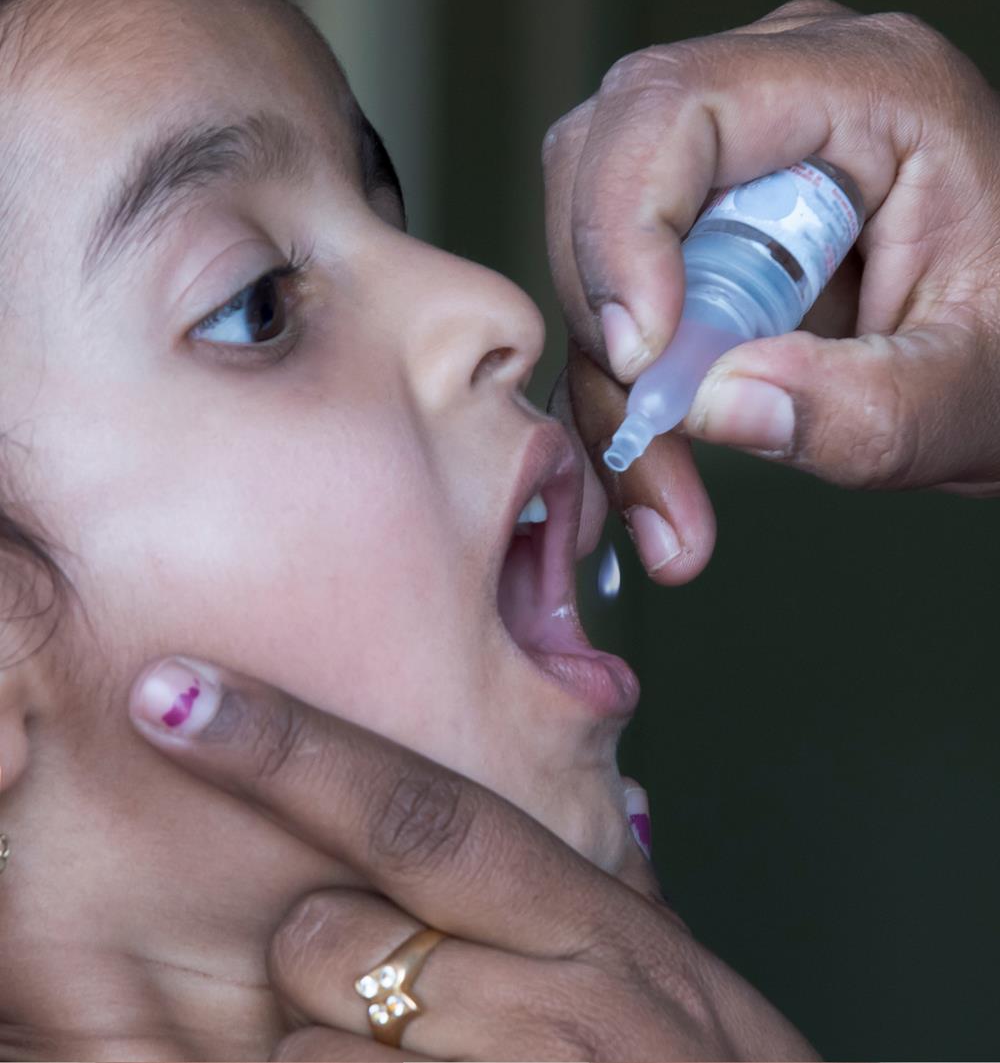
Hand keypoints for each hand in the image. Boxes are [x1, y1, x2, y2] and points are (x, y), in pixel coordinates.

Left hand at [129, 658, 816, 1060]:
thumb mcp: (664, 971)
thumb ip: (570, 893)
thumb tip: (486, 816)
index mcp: (596, 920)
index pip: (414, 808)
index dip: (285, 746)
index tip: (178, 695)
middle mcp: (557, 1004)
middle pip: (324, 938)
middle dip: (318, 963)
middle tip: (395, 1001)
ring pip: (305, 1058)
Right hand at [544, 0, 999, 581]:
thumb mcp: (976, 393)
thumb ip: (867, 407)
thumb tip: (708, 403)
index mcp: (873, 85)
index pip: (680, 104)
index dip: (626, 223)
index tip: (643, 355)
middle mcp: (786, 89)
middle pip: (604, 161)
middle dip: (610, 315)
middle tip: (657, 440)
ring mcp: (737, 146)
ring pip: (590, 235)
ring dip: (609, 376)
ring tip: (670, 501)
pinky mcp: (706, 211)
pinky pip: (618, 288)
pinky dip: (618, 390)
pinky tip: (657, 479)